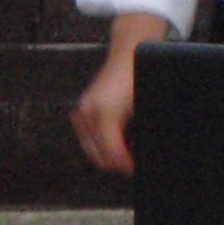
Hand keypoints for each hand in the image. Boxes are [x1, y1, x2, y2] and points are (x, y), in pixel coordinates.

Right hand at [71, 13, 170, 175]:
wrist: (127, 55)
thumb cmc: (138, 78)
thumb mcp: (144, 108)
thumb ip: (141, 134)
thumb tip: (142, 156)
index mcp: (105, 113)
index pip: (113, 155)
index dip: (127, 167)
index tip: (136, 169)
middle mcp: (88, 113)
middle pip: (100, 158)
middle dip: (118, 163)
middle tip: (134, 161)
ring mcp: (81, 113)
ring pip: (92, 151)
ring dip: (109, 155)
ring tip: (128, 147)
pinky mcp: (78, 113)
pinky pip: (88, 140)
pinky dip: (101, 144)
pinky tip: (118, 137)